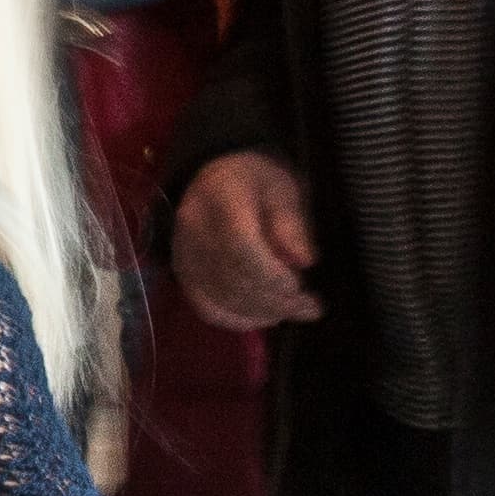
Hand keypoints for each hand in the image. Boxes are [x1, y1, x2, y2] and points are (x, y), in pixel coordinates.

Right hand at [173, 151, 323, 332]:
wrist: (215, 176)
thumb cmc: (257, 180)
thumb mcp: (284, 189)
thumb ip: (292, 224)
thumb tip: (305, 262)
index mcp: (222, 198)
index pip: (241, 247)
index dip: (273, 274)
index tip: (301, 286)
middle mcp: (194, 228)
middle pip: (233, 278)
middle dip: (276, 300)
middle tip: (312, 307)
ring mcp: (183, 253)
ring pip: (221, 298)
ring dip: (262, 312)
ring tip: (294, 311)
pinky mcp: (183, 272)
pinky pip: (206, 307)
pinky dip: (237, 319)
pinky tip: (264, 317)